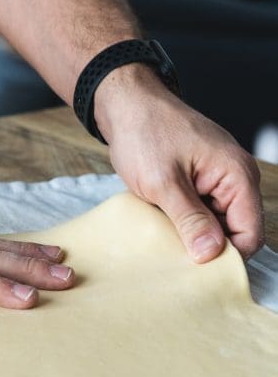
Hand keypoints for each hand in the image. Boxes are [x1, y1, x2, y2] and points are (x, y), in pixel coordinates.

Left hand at [95, 66, 263, 261]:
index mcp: (237, 175)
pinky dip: (185, 225)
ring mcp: (217, 181)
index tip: (198, 271)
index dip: (228, 257)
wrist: (126, 105)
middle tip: (177, 262)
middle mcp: (234, 179)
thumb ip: (190, 219)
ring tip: (167, 246)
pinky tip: (164, 230)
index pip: (250, 233)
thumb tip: (211, 253)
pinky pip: (201, 214)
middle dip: (210, 249)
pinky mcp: (199, 183)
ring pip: (216, 226)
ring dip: (195, 238)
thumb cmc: (145, 133)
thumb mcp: (164, 182)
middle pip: (235, 233)